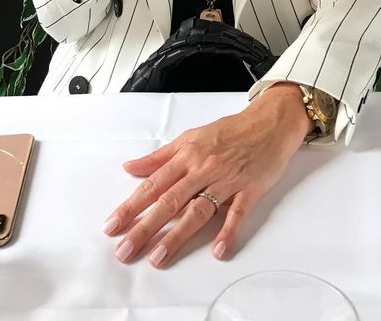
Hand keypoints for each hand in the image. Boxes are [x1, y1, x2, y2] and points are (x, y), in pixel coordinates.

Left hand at [102, 84, 311, 266]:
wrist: (269, 122)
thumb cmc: (229, 131)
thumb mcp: (191, 137)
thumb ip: (160, 156)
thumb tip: (130, 167)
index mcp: (187, 155)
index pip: (153, 184)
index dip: (131, 205)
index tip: (112, 226)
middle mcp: (203, 168)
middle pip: (170, 201)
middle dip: (145, 227)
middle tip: (125, 250)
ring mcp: (227, 179)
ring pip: (198, 210)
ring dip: (177, 236)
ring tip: (158, 258)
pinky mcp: (250, 189)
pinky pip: (237, 213)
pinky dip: (228, 231)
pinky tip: (217, 250)